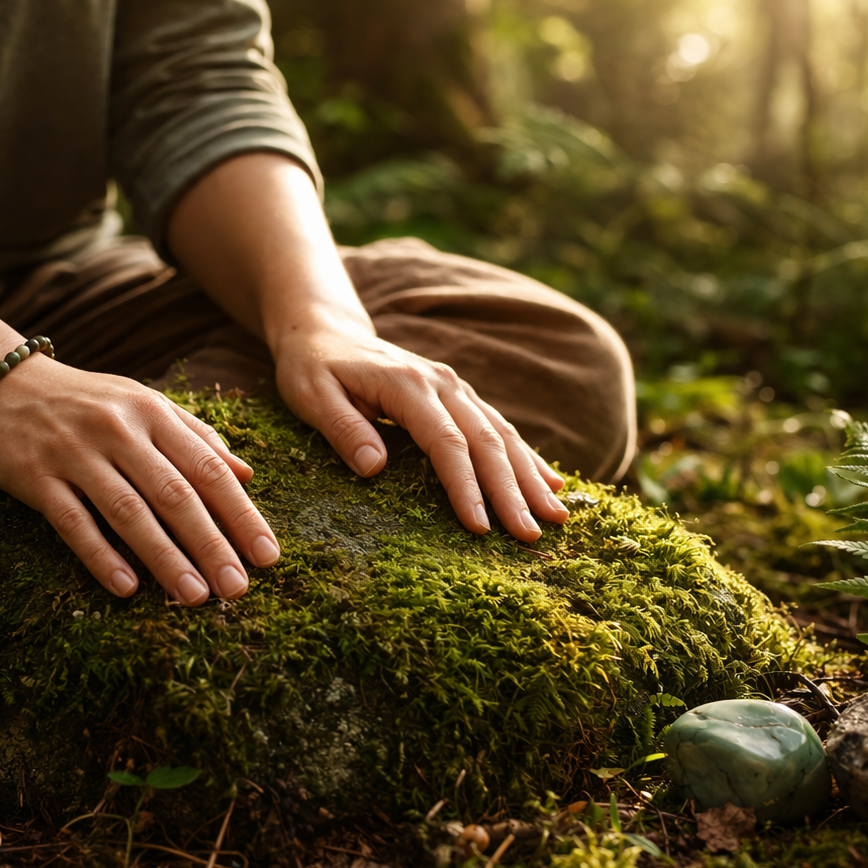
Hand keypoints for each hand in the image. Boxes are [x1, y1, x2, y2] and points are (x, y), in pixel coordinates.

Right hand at [0, 354, 280, 603]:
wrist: (0, 383)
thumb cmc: (86, 401)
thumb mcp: (144, 404)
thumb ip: (195, 436)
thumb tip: (247, 474)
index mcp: (153, 413)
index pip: (208, 468)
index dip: (241, 514)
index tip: (267, 556)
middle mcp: (119, 430)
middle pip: (174, 494)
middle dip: (211, 544)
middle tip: (238, 588)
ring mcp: (75, 453)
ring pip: (128, 511)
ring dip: (164, 558)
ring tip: (194, 596)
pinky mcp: (36, 476)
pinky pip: (72, 522)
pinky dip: (100, 556)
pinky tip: (126, 588)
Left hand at [272, 319, 568, 541]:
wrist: (326, 331)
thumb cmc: (312, 368)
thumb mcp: (311, 395)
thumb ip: (341, 428)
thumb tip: (372, 466)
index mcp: (407, 386)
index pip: (445, 442)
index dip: (464, 486)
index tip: (479, 527)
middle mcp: (441, 384)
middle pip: (486, 442)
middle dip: (512, 492)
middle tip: (531, 536)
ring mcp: (455, 388)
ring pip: (502, 435)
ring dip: (530, 478)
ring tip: (556, 517)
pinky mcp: (460, 397)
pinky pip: (500, 428)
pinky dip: (527, 458)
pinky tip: (552, 485)